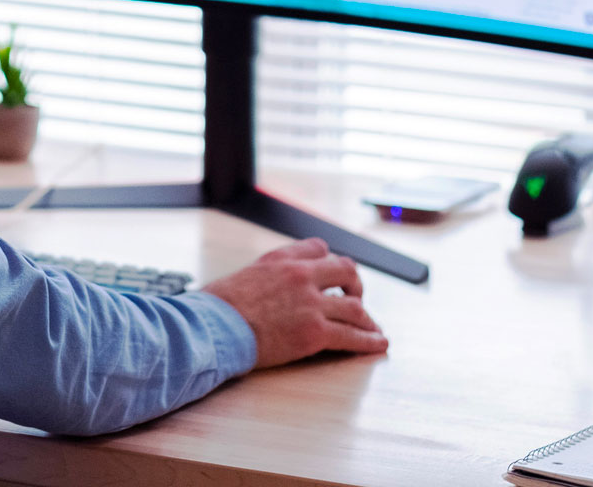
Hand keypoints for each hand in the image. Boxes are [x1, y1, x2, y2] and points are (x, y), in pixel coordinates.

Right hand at [202, 238, 387, 367]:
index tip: (331, 275)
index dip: (328, 261)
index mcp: (282, 259)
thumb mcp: (243, 274)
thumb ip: (265, 274)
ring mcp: (311, 304)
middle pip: (346, 270)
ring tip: (372, 327)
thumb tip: (264, 284)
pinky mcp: (314, 332)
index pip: (319, 248)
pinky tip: (379, 344)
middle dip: (356, 285)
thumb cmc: (218, 306)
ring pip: (354, 307)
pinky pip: (351, 336)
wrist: (214, 327)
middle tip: (356, 297)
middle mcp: (301, 276)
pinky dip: (369, 341)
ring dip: (366, 318)